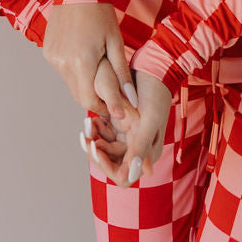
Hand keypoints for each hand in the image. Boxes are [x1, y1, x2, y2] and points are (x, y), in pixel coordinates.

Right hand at [44, 2, 138, 126]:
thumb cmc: (100, 13)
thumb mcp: (116, 42)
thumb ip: (122, 74)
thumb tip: (132, 101)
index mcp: (81, 62)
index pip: (89, 101)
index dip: (104, 108)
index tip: (115, 107)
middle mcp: (62, 63)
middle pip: (78, 95)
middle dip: (94, 98)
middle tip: (109, 91)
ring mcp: (53, 56)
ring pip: (69, 83)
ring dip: (83, 83)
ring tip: (97, 69)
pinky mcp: (47, 50)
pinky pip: (62, 69)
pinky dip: (73, 69)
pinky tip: (83, 55)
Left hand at [85, 69, 170, 186]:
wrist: (154, 65)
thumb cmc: (155, 92)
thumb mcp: (149, 120)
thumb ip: (141, 148)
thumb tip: (135, 175)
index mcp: (147, 153)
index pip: (124, 175)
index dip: (107, 167)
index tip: (96, 148)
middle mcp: (137, 147)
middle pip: (111, 163)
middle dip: (97, 152)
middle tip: (86, 136)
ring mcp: (128, 134)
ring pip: (105, 147)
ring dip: (94, 138)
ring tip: (89, 122)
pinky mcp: (120, 121)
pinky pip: (103, 132)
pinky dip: (96, 127)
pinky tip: (93, 117)